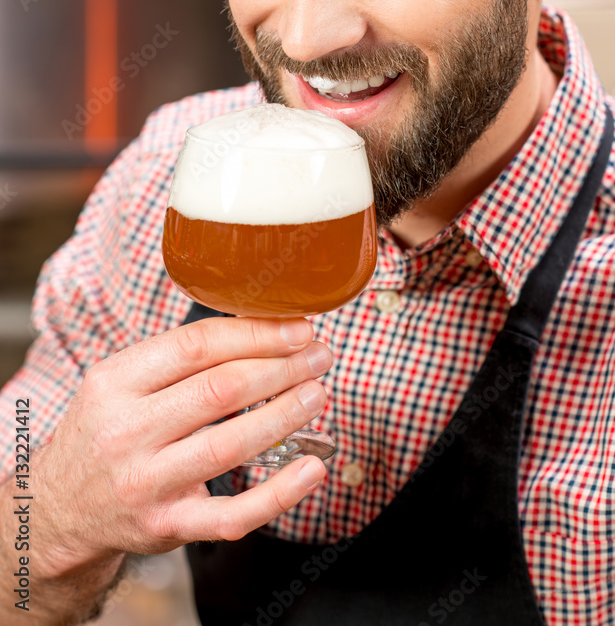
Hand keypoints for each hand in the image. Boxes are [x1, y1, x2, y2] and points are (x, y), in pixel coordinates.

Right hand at [31, 316, 330, 577]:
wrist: (58, 508)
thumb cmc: (106, 430)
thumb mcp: (120, 381)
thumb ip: (178, 357)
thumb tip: (260, 325)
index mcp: (115, 381)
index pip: (196, 346)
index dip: (256, 334)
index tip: (297, 328)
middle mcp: (126, 431)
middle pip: (220, 390)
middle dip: (282, 369)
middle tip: (318, 356)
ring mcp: (146, 482)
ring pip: (230, 445)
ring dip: (285, 415)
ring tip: (317, 394)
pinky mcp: (166, 526)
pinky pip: (231, 514)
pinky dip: (279, 493)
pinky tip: (311, 468)